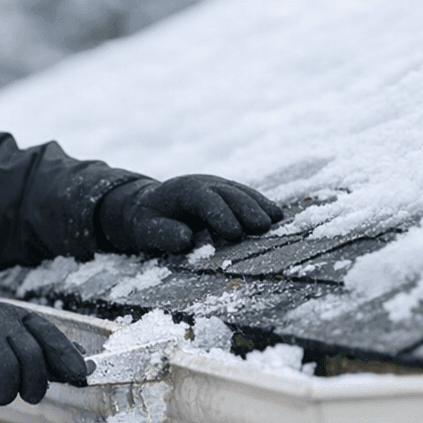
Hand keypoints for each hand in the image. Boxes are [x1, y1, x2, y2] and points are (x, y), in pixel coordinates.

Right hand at [0, 303, 89, 405]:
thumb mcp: (14, 343)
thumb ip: (46, 354)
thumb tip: (83, 366)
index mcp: (19, 316)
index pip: (49, 335)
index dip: (67, 356)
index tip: (82, 375)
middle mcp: (1, 319)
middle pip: (31, 357)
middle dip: (35, 385)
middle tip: (32, 397)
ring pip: (7, 374)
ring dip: (5, 394)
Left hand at [99, 175, 282, 253]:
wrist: (149, 204)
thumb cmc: (147, 221)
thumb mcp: (145, 229)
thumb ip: (163, 234)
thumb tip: (186, 239)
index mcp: (183, 190)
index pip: (204, 199)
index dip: (220, 214)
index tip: (234, 233)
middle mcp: (205, 183)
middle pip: (229, 193)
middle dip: (246, 209)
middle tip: (262, 228)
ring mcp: (219, 186)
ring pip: (242, 192)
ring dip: (260, 206)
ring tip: (276, 222)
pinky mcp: (229, 194)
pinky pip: (247, 196)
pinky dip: (262, 205)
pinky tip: (277, 216)